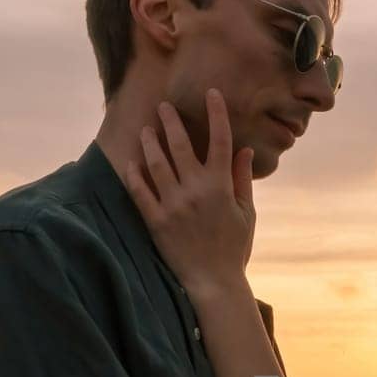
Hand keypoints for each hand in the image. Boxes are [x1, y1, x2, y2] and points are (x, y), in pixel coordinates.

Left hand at [123, 92, 255, 297]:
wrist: (213, 283)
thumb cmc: (233, 249)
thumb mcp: (245, 213)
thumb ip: (241, 179)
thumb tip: (243, 150)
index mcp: (221, 186)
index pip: (220, 140)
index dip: (216, 114)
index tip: (211, 94)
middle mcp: (196, 190)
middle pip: (180, 145)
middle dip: (171, 121)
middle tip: (163, 107)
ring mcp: (173, 205)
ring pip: (156, 163)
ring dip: (149, 143)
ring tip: (145, 130)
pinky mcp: (156, 221)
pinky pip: (140, 192)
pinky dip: (134, 175)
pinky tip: (130, 163)